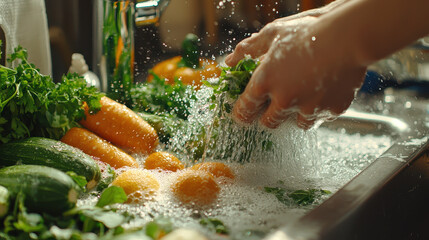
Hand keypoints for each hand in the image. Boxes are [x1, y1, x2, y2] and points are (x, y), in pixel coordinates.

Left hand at [225, 15, 365, 128]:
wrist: (348, 36)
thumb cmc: (308, 31)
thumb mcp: (272, 33)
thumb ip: (248, 49)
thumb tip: (229, 62)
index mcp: (265, 82)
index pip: (245, 109)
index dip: (241, 114)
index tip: (243, 115)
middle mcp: (284, 100)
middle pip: (268, 123)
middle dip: (267, 117)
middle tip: (272, 107)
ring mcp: (309, 107)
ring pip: (296, 124)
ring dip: (295, 115)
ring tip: (301, 98)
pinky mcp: (331, 110)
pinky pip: (321, 117)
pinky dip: (319, 109)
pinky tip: (322, 93)